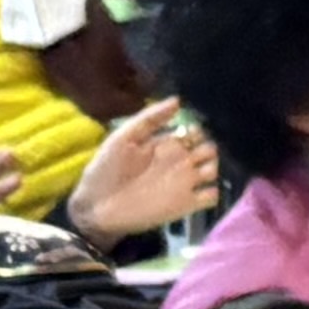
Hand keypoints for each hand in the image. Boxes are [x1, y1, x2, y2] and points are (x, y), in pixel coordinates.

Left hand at [63, 100, 219, 237]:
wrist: (95, 207)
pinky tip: (200, 188)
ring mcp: (182, 184)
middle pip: (209, 149)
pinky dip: (212, 191)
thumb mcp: (123, 137)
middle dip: (207, 148)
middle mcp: (177, 162)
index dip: (196, 130)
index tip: (189, 133)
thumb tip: (178, 100)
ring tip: (198, 171)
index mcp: (165, 144)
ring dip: (212, 167)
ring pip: (213, 170)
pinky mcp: (184, 205)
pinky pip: (211, 196)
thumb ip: (150, 118)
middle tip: (194, 154)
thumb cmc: (105, 170)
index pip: (194, 132)